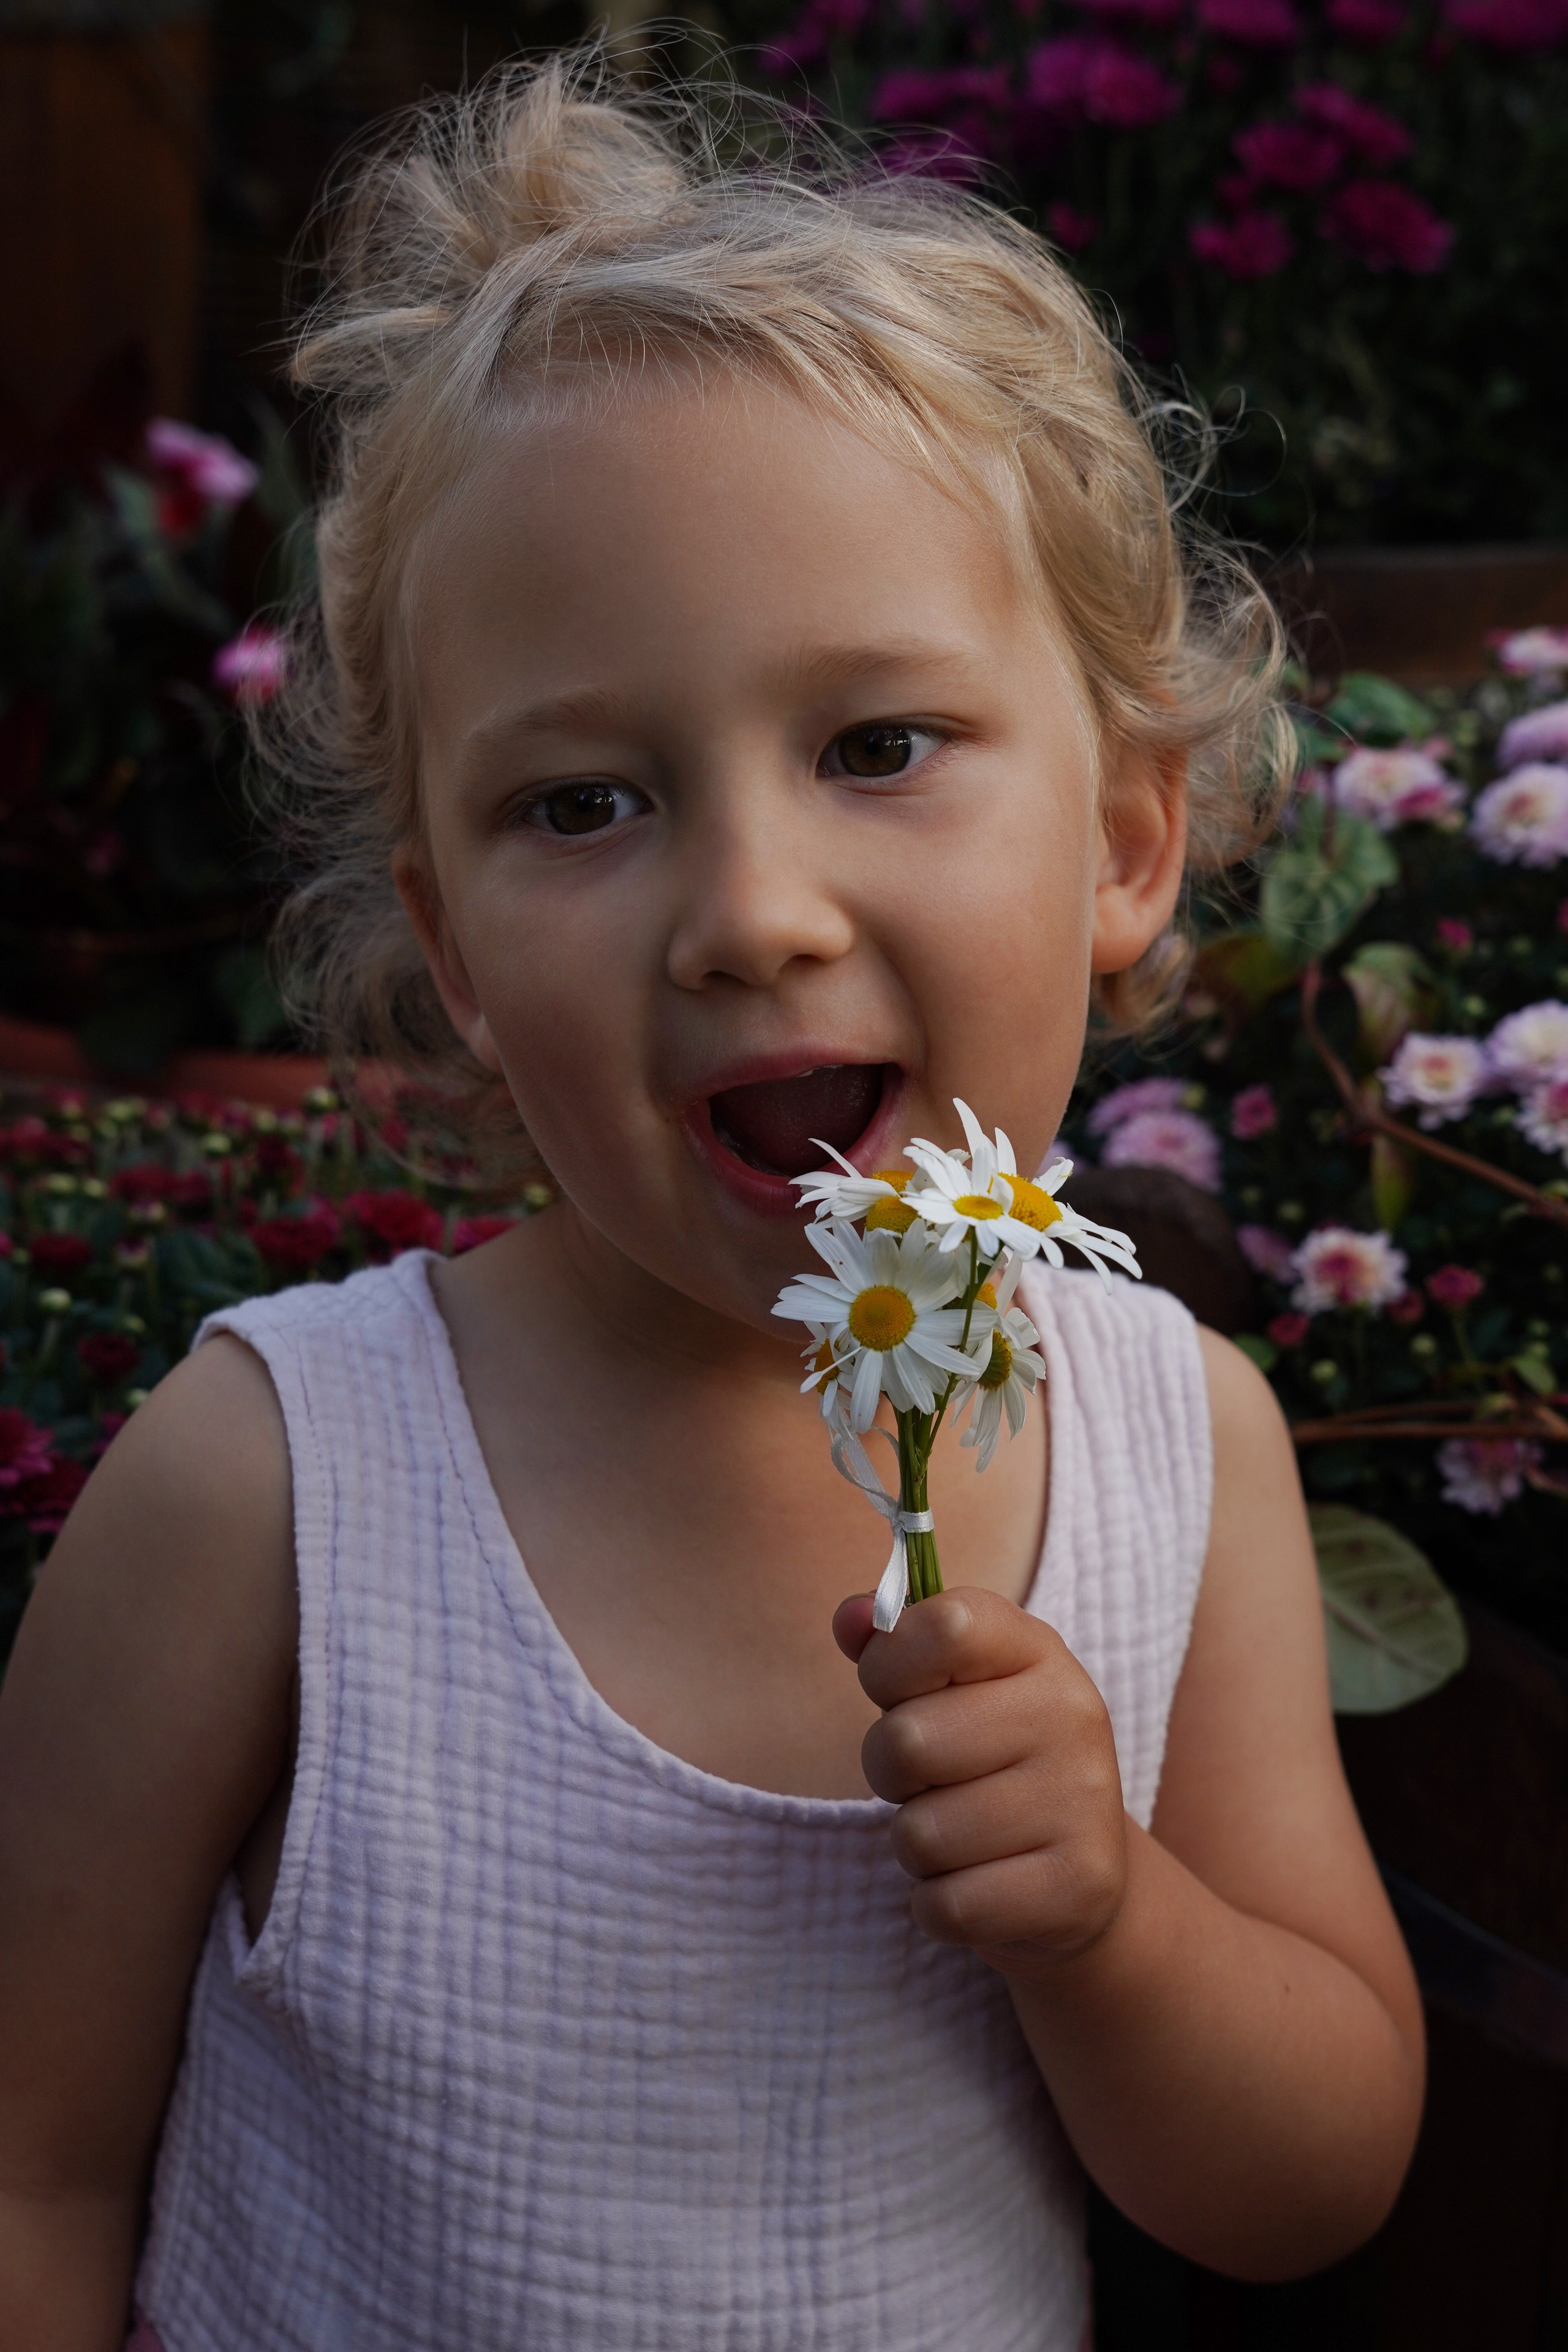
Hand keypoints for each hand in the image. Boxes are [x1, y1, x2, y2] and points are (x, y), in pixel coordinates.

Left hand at [833, 1588, 1126, 1976]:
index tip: (901, 1693)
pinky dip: (940, 1905)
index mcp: (1037, 1650)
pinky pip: (947, 1905)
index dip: (889, 1665)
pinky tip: (980, 1884)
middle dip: (890, 1773)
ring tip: (961, 1835)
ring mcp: (1082, 1801)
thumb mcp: (949, 1690)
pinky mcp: (1079, 1886)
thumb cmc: (988, 1763)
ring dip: (918, 1846)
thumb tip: (849, 1618)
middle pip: (906, 1742)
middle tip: (928, 1782)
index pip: (943, 1626)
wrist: (1080, 1877)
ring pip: (920, 1835)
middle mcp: (1071, 1715)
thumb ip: (891, 1646)